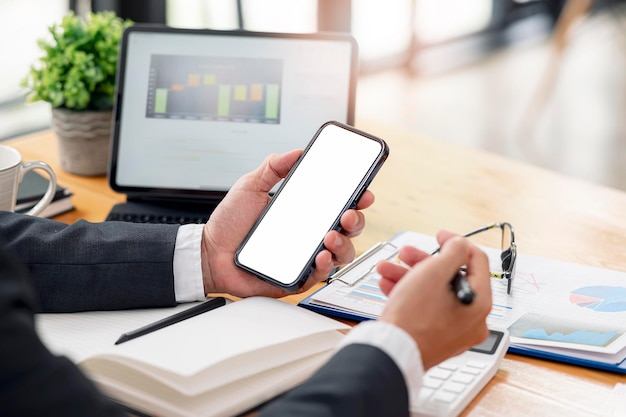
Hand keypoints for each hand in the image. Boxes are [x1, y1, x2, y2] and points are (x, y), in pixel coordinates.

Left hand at [201, 150, 374, 297]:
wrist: (209, 253)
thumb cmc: (230, 224)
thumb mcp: (250, 186)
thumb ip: (273, 167)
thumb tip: (297, 152)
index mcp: (305, 212)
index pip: (339, 204)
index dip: (357, 199)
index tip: (364, 192)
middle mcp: (310, 234)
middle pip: (349, 229)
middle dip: (357, 220)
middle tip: (349, 213)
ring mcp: (306, 256)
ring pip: (342, 253)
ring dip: (344, 244)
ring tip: (330, 236)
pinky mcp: (297, 278)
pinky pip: (320, 275)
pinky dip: (326, 266)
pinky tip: (321, 256)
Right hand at [376, 231, 491, 369]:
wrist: (391, 352)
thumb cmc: (413, 318)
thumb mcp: (434, 272)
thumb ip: (453, 251)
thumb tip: (461, 244)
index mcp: (479, 303)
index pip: (478, 262)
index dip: (456, 243)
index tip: (439, 235)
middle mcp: (472, 320)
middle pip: (452, 278)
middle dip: (423, 262)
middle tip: (405, 253)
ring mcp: (454, 332)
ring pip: (435, 293)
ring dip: (410, 276)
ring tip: (386, 269)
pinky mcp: (436, 339)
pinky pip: (427, 309)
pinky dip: (410, 295)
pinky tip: (388, 286)